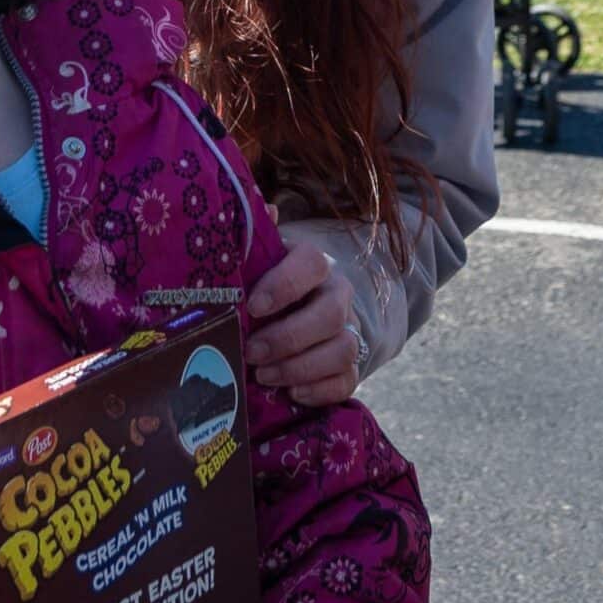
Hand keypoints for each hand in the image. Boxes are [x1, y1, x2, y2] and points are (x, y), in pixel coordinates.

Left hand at [244, 241, 362, 405]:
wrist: (294, 313)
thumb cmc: (265, 285)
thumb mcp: (258, 261)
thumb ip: (256, 240)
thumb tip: (264, 209)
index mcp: (314, 264)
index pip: (311, 263)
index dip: (284, 285)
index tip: (252, 306)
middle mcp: (338, 295)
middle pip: (330, 314)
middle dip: (288, 337)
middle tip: (251, 352)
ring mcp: (349, 331)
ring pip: (342, 349)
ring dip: (300, 367)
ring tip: (264, 376)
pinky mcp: (351, 366)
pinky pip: (348, 381)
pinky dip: (320, 390)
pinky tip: (291, 393)